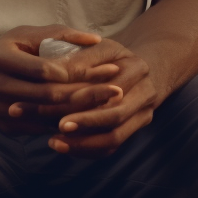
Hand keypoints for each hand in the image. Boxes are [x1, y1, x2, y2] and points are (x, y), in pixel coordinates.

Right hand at [0, 25, 123, 134]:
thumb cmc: (5, 52)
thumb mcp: (24, 35)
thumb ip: (58, 34)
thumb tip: (95, 38)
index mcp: (1, 59)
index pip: (45, 69)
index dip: (77, 71)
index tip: (109, 67)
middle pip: (50, 95)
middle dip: (87, 93)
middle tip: (118, 89)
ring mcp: (0, 111)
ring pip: (49, 116)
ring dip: (82, 112)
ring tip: (110, 105)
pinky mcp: (8, 128)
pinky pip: (44, 129)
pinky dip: (68, 124)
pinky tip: (91, 118)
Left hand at [39, 39, 155, 157]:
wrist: (137, 69)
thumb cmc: (110, 55)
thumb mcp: (98, 46)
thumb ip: (80, 58)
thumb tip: (53, 70)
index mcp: (137, 68)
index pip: (109, 87)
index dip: (82, 95)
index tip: (52, 100)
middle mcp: (145, 94)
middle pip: (115, 115)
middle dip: (84, 123)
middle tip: (56, 127)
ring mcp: (142, 115)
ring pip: (115, 137)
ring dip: (83, 144)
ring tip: (55, 143)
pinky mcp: (133, 131)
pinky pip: (111, 148)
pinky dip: (87, 150)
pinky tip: (64, 146)